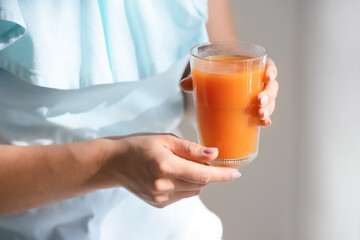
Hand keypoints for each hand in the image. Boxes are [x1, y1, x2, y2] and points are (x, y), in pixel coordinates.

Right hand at [97, 134, 240, 207]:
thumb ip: (191, 148)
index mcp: (166, 166)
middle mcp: (163, 185)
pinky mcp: (158, 203)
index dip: (222, 175)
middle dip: (206, 172)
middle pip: (200, 183)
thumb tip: (214, 155)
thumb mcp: (165, 139)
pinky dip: (184, 185)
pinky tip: (171, 174)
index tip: (236, 173)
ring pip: (193, 190)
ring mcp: (160, 197)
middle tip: (196, 158)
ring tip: (179, 164)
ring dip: (195, 179)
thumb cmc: (138, 145)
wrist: (113, 163)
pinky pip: (182, 195)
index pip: (203, 175)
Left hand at [180, 57, 278, 126]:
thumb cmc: (213, 75)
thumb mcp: (205, 75)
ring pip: (269, 101)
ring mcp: (257, 97)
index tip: (268, 76)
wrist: (213, 85)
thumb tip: (184, 84)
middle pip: (271, 86)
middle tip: (259, 101)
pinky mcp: (253, 110)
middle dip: (268, 94)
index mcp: (250, 68)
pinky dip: (265, 119)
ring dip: (268, 108)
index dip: (271, 70)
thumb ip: (196, 78)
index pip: (268, 66)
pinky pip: (263, 114)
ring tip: (260, 115)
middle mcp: (257, 82)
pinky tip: (264, 124)